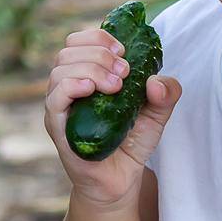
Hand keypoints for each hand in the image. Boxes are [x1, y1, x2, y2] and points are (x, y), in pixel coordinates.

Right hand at [44, 25, 180, 211]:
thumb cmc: (130, 146)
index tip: (124, 51)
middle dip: (100, 53)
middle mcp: (67, 87)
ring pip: (61, 69)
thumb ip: (166, 94)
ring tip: (116, 86)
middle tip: (125, 71)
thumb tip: (155, 81)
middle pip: (68, 50)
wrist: (118, 183)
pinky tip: (92, 90)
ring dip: (91, 68)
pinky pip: (55, 97)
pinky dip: (73, 85)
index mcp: (85, 76)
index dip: (99, 37)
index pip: (78, 41)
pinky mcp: (57, 126)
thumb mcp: (156, 116)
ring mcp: (60, 106)